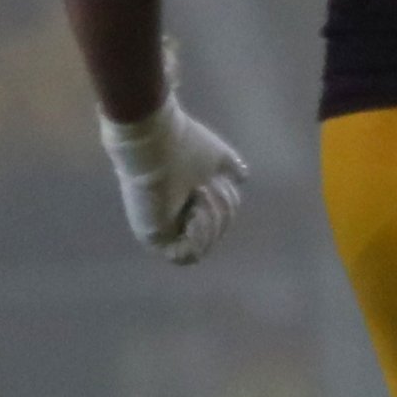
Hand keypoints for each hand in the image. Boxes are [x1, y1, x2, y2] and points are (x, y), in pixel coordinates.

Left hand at [100, 64, 244, 263]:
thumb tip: (242, 176)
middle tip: (206, 186)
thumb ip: (229, 167)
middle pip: (216, 234)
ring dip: (212, 220)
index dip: (226, 208)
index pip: (218, 222)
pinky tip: (194, 212)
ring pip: (204, 248)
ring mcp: (163, 230)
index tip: (217, 183)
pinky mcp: (154, 238)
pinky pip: (187, 256)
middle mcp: (173, 219)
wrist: (158, 140)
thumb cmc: (183, 143)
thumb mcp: (217, 156)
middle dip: (222, 210)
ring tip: (199, 193)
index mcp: (186, 202)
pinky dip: (199, 236)